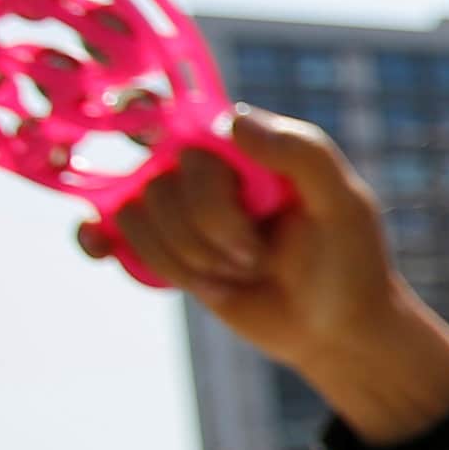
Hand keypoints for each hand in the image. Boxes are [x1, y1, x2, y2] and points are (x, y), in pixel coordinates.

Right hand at [78, 109, 448, 444]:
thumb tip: (233, 121)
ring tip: (240, 271)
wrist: (337, 328)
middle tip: (257, 255)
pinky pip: (113, 234)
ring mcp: (181, 211)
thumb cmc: (349, 262)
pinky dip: (99, 240)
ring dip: (191, 260)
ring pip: (139, 219)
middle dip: (211, 231)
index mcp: (244, 145)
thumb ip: (302, 154)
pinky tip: (99, 247)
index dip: (153, 125)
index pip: (187, 128)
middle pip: (163, 185)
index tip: (148, 131)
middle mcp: (205, 170)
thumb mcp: (343, 204)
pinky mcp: (166, 251)